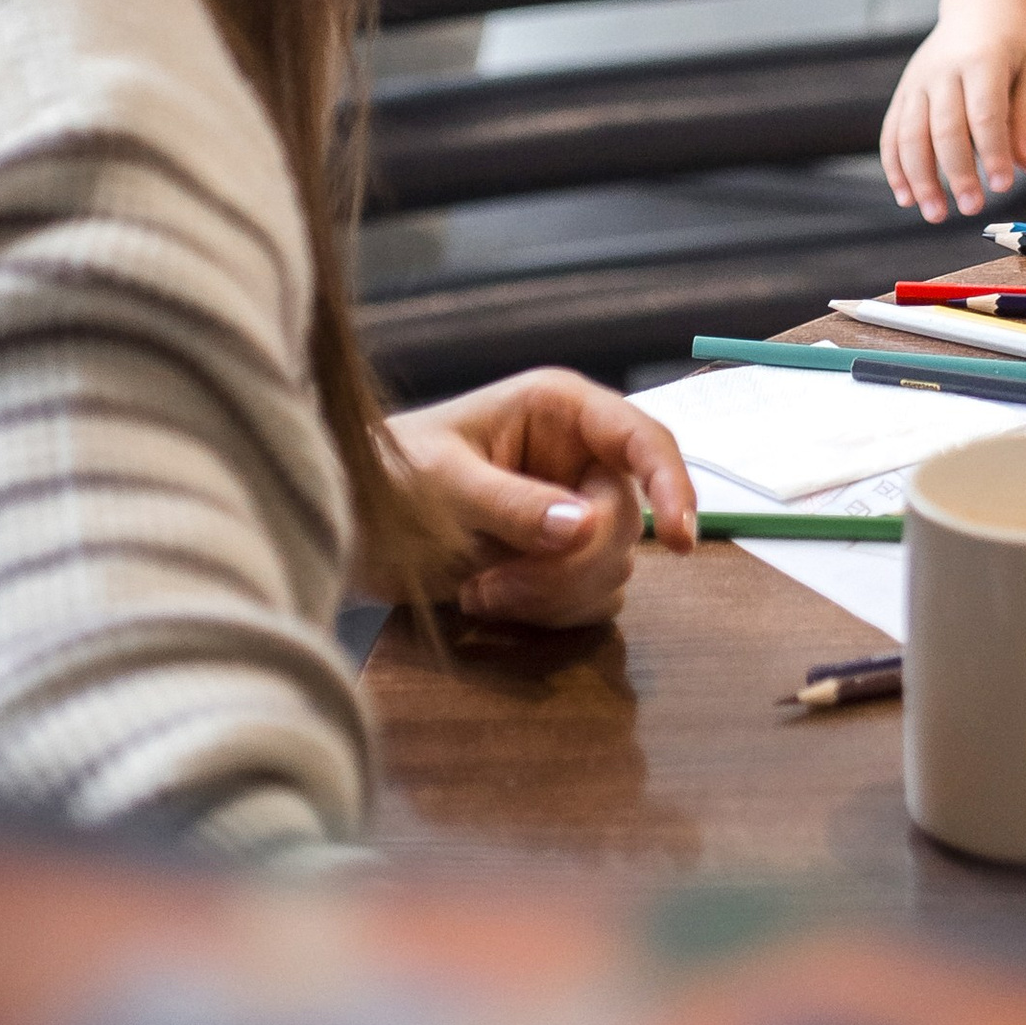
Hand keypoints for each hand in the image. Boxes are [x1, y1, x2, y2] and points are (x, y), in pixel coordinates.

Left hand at [384, 368, 698, 625]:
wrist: (344, 526)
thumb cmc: (384, 479)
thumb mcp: (442, 486)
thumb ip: (513, 504)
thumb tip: (584, 527)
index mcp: (559, 411)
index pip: (642, 439)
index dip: (672, 485)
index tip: (682, 540)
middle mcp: (576, 456)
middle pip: (627, 519)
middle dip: (569, 566)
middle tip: (497, 587)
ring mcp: (571, 510)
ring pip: (612, 567)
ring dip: (552, 595)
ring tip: (480, 590)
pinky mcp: (557, 559)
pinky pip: (589, 598)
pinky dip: (547, 613)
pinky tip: (488, 600)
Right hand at [881, 0, 1025, 223]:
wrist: (980, 10)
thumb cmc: (1015, 49)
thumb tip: (1025, 165)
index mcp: (982, 59)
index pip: (985, 112)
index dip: (992, 152)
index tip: (1004, 187)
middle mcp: (943, 69)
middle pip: (944, 127)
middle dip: (957, 172)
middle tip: (973, 209)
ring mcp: (917, 80)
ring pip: (910, 134)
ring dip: (920, 178)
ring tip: (936, 214)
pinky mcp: (903, 92)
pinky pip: (892, 133)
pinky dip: (895, 168)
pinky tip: (906, 198)